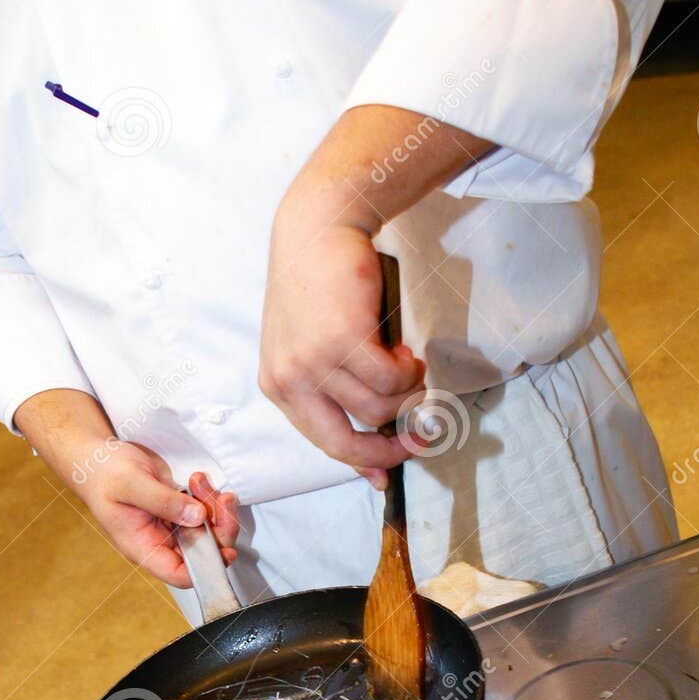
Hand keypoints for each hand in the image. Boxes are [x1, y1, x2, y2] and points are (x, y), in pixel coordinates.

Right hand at [13, 390, 237, 587]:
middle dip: (219, 528)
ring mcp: (171, 527)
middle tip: (220, 500)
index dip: (206, 566)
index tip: (224, 549)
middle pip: (203, 552)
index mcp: (144, 547)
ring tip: (200, 481)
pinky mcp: (179, 510)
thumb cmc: (104, 474)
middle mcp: (161, 542)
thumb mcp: (131, 484)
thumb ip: (164, 501)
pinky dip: (209, 496)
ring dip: (215, 507)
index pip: (180, 574)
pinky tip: (198, 480)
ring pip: (209, 530)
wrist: (98, 458)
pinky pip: (206, 512)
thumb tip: (197, 517)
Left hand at [258, 202, 424, 488]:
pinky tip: (408, 351)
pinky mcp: (344, 339)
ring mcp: (314, 360)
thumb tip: (376, 445)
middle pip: (346, 442)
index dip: (363, 461)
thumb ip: (335, 390)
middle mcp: (290, 379)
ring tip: (411, 368)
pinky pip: (391, 378)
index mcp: (278, 386)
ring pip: (378, 408)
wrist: (317, 228)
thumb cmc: (319, 286)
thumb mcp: (311, 345)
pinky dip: (409, 369)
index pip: (323, 442)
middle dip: (389, 449)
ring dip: (406, 393)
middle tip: (420, 439)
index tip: (389, 471)